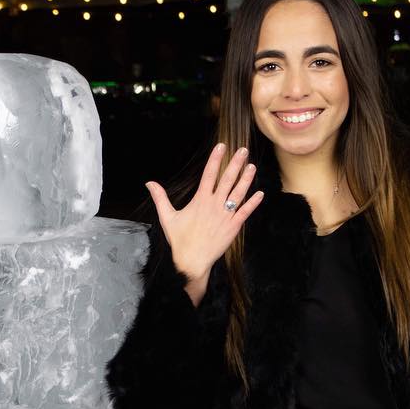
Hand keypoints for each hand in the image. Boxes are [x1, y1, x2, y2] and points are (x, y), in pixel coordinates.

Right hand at [146, 143, 263, 285]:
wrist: (192, 261)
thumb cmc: (179, 240)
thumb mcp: (167, 217)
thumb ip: (160, 198)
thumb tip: (149, 183)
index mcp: (200, 200)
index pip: (209, 174)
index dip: (215, 159)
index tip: (222, 146)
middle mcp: (214, 205)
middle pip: (227, 180)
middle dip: (236, 163)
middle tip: (243, 150)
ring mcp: (225, 215)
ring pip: (238, 193)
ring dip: (246, 179)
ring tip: (252, 166)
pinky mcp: (233, 227)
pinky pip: (245, 212)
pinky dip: (253, 202)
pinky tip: (260, 194)